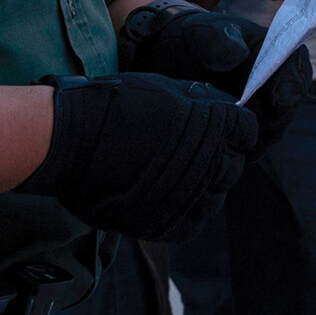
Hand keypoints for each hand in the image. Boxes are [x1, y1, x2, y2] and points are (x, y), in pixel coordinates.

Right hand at [17, 72, 259, 241]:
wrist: (69, 139)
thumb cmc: (113, 105)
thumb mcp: (165, 89)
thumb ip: (200, 102)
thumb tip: (221, 108)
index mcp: (213, 129)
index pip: (246, 131)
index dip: (234, 127)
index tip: (222, 126)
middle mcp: (207, 168)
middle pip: (233, 166)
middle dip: (221, 156)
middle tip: (196, 150)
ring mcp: (186, 201)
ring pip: (215, 197)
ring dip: (204, 186)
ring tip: (177, 174)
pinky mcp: (164, 226)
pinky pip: (192, 222)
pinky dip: (186, 211)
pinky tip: (168, 195)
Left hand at [117, 0, 311, 147]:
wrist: (171, 58)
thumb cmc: (194, 38)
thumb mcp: (202, 32)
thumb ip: (219, 40)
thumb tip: (238, 55)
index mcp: (275, 52)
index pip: (297, 70)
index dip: (293, 86)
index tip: (280, 100)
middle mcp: (276, 83)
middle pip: (288, 108)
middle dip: (273, 118)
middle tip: (247, 120)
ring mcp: (263, 109)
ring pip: (271, 132)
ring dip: (255, 136)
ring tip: (229, 133)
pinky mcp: (246, 129)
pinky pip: (251, 145)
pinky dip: (239, 148)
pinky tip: (220, 146)